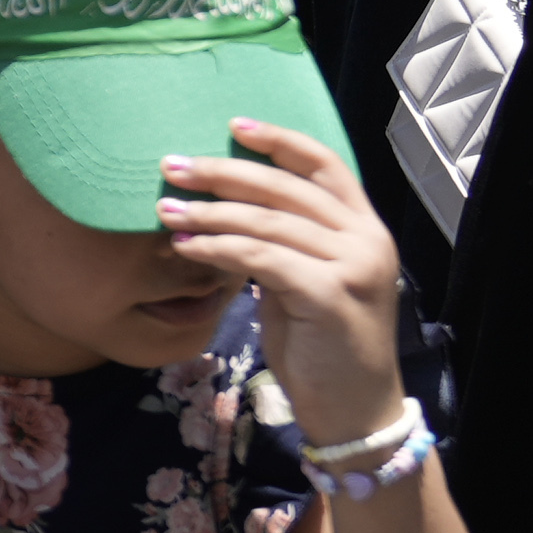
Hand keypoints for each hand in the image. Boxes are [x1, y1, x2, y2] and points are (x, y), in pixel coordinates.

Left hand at [153, 116, 410, 443]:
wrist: (353, 409)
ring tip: (164, 209)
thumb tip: (227, 206)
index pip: (325, 164)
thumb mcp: (306, 281)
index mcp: (365, 227)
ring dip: (209, 213)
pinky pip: (262, 258)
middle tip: (172, 165)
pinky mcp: (330, 295)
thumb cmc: (321, 345)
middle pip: (286, 188)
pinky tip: (185, 247)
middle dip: (224, 172)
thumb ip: (285, 242)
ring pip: (269, 222)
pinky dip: (218, 248)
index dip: (279, 139)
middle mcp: (367, 239)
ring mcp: (354, 266)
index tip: (233, 123)